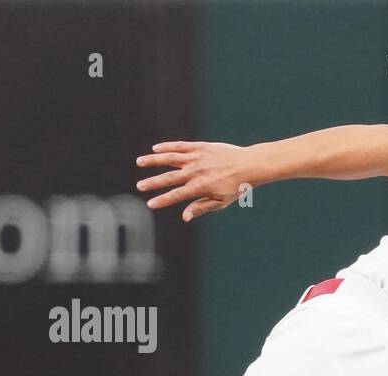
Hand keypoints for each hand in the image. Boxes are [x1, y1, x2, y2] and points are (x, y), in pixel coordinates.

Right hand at [135, 141, 256, 220]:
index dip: (162, 200)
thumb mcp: (221, 201)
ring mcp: (196, 158)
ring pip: (170, 158)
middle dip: (152, 182)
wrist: (249, 165)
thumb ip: (201, 207)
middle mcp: (195, 172)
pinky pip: (180, 146)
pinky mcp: (200, 147)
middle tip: (139, 186)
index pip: (176, 195)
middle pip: (169, 177)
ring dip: (153, 160)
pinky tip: (156, 149)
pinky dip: (167, 147)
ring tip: (139, 162)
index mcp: (200, 187)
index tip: (150, 204)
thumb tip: (184, 217)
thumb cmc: (236, 187)